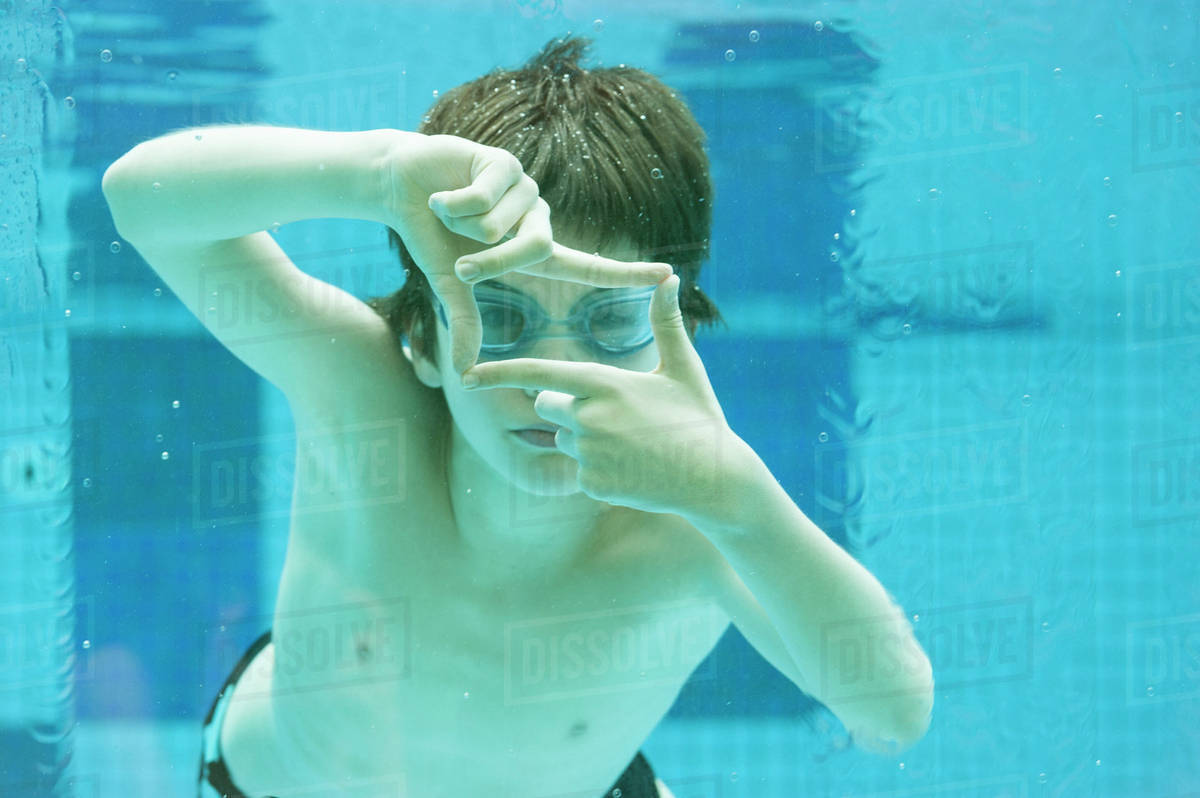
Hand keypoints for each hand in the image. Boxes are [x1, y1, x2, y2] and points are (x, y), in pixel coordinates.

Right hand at [382, 132, 671, 372]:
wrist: (402, 185)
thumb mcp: (450, 283)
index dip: (628, 273)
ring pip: (501, 226)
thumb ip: (466, 323)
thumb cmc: (432, 235)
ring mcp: (526, 188)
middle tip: (456, 258)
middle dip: (488, 261)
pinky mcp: (506, 162)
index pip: (589, 266)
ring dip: (462, 225)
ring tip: (449, 211)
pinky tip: (443, 193)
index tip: (669, 276)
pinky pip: (482, 198)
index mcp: (535, 250)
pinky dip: (451, 203)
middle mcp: (539, 218)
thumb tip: (465, 374)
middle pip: (533, 251)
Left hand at [460, 274, 750, 519]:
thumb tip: (669, 276)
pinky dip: (599, 469)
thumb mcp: (683, 367)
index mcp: (603, 383)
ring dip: (584, 440)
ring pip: (562, 439)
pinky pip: (578, 470)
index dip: (497, 373)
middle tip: (616, 415)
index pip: (538, 374)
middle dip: (567, 407)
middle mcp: (589, 418)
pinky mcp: (592, 484)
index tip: (466, 376)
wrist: (714, 478)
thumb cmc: (699, 417)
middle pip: (546, 406)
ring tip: (631, 443)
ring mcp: (589, 454)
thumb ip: (665, 321)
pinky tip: (633, 468)